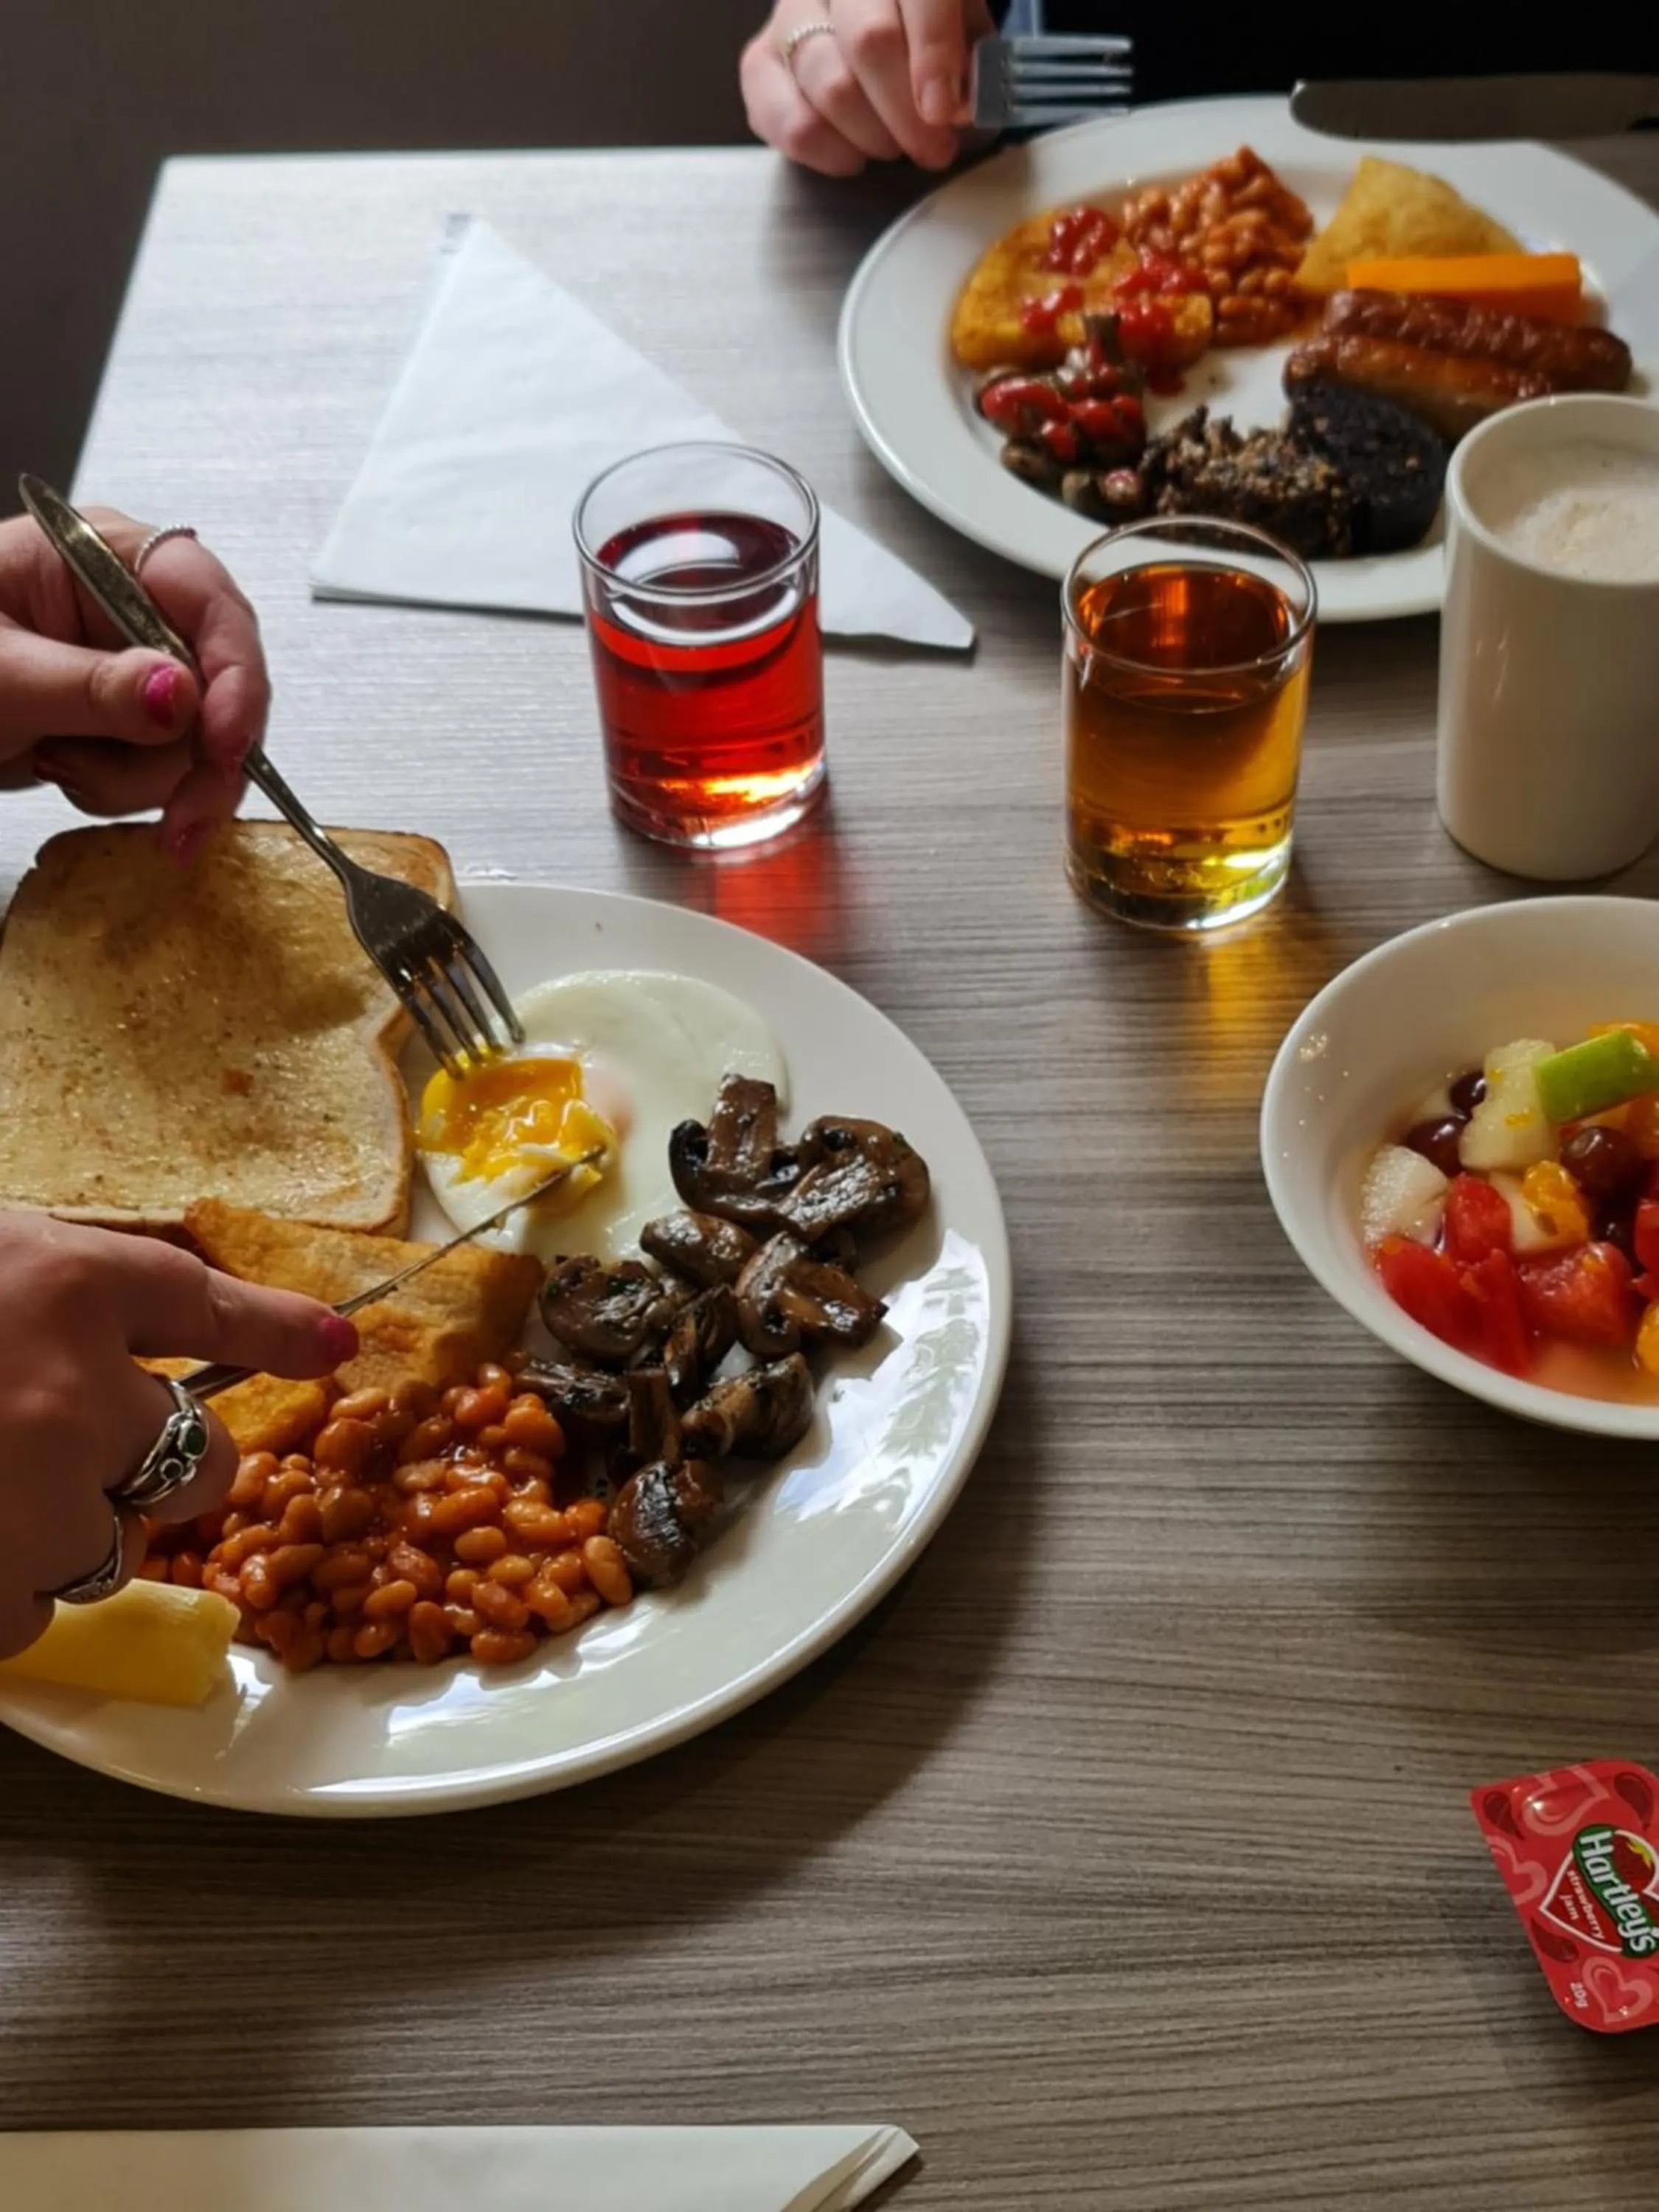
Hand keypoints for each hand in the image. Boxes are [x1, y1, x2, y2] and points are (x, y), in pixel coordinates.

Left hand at [0, 508, 271, 862]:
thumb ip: (90, 686)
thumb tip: (179, 694)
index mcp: (102, 558)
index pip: (207, 602)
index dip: (236, 674)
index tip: (226, 745)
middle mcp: (129, 608)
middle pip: (219, 684)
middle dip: (197, 758)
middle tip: (183, 821)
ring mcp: (128, 667)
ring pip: (196, 741)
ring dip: (140, 780)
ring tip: (61, 765)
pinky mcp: (121, 721)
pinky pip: (164, 770)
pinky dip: (122, 790)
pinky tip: (66, 772)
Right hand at [0, 1213, 357, 1658]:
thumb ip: (58, 1286)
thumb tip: (170, 1324)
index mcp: (62, 1286)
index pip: (206, 1306)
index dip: (274, 1331)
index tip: (328, 1350)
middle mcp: (67, 1393)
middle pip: (198, 1463)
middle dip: (160, 1468)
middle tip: (78, 1450)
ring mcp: (20, 1499)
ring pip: (107, 1551)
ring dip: (57, 1536)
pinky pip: (22, 1618)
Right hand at [741, 0, 993, 176]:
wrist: (866, 21)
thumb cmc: (923, 28)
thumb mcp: (963, 26)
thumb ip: (969, 58)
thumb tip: (955, 107)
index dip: (934, 55)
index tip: (944, 111)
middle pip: (869, 42)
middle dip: (907, 112)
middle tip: (933, 149)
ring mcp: (790, 17)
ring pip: (831, 87)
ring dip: (873, 136)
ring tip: (895, 147)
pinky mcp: (760, 64)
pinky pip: (790, 123)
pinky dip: (830, 153)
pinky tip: (853, 154)